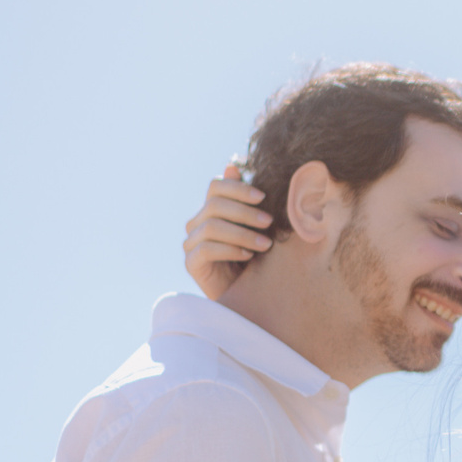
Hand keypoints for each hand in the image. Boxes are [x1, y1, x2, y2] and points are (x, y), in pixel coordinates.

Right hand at [185, 161, 274, 297]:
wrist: (249, 296)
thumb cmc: (257, 257)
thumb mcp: (259, 227)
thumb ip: (249, 201)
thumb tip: (232, 165)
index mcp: (212, 210)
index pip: (216, 186)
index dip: (238, 188)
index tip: (263, 197)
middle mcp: (197, 223)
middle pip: (214, 205)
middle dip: (245, 212)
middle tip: (269, 222)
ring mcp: (191, 243)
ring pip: (211, 226)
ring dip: (242, 233)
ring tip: (266, 244)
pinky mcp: (191, 263)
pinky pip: (205, 249)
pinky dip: (229, 249)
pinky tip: (248, 255)